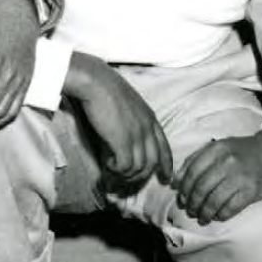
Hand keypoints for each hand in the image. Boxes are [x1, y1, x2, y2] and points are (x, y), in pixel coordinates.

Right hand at [64, 54, 172, 189]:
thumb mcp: (128, 102)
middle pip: (152, 162)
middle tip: (127, 179)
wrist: (95, 81)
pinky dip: (117, 170)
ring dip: (126, 174)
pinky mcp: (122, 142)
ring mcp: (136, 136)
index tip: (166, 178)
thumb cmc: (105, 87)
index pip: (164, 148)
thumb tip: (125, 133)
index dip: (166, 165)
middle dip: (142, 176)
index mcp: (150, 118)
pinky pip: (125, 167)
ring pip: (139, 168)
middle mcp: (147, 129)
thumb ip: (132, 118)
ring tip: (113, 171)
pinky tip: (108, 165)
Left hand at [174, 128, 261, 223]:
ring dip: (205, 212)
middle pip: (201, 188)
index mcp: (215, 150)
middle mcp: (226, 162)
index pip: (192, 172)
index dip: (184, 188)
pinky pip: (231, 207)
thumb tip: (176, 180)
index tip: (180, 197)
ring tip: (202, 218)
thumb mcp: (218, 147)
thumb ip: (196, 159)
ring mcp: (239, 177)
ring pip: (214, 200)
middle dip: (192, 203)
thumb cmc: (241, 151)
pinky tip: (218, 217)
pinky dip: (221, 215)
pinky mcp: (251, 191)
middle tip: (190, 211)